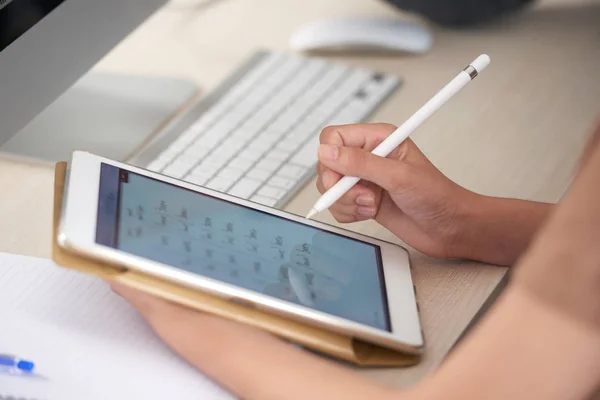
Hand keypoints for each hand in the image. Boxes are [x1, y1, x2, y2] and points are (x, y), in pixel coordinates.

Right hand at [317, 123, 477, 257]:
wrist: (449, 228)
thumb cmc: (437, 196)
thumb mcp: (398, 176)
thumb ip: (360, 163)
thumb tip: (326, 152)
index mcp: (377, 138)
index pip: (334, 137)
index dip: (330, 158)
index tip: (339, 179)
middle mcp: (368, 156)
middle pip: (327, 165)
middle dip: (339, 187)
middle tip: (365, 197)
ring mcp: (364, 179)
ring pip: (330, 189)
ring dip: (346, 202)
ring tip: (371, 205)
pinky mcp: (363, 199)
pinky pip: (338, 206)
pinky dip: (349, 213)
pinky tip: (370, 213)